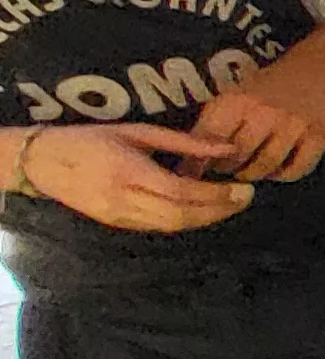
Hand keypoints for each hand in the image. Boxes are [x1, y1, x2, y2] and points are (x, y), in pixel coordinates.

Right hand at [16, 123, 256, 231]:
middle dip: (218, 210)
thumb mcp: (137, 131)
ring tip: (230, 204)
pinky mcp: (117, 224)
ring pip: (172, 226)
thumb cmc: (92, 139)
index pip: (181, 191)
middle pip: (181, 215)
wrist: (44, 162)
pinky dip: (186, 220)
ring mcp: (119, 216)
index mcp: (129, 171)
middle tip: (245, 198)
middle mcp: (124, 198)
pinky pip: (159, 227)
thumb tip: (225, 147)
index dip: (216, 195)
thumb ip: (183, 142)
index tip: (243, 189)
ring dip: (206, 219)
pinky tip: (202, 210)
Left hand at [197, 61, 324, 181]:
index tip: (195, 169)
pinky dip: (283, 175)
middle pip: (237, 155)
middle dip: (227, 167)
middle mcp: (266, 111)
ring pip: (267, 165)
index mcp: (239, 99)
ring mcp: (295, 124)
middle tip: (227, 168)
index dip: (199, 158)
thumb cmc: (268, 86)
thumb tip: (189, 163)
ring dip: (253, 173)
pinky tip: (277, 169)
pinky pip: (297, 168)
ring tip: (249, 170)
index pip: (210, 137)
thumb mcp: (236, 95)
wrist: (318, 68)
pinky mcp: (320, 135)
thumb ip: (214, 124)